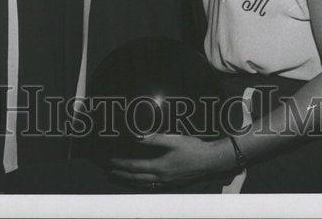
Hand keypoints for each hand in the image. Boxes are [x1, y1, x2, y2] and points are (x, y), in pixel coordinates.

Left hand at [110, 133, 234, 186]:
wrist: (211, 160)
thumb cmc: (193, 148)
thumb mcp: (174, 140)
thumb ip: (154, 139)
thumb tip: (137, 136)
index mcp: (160, 167)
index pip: (135, 167)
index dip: (122, 165)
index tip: (111, 162)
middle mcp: (161, 177)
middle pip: (136, 178)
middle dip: (122, 175)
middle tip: (110, 172)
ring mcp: (167, 182)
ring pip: (143, 184)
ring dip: (130, 181)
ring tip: (121, 177)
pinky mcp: (173, 183)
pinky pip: (152, 186)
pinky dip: (142, 184)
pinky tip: (142, 181)